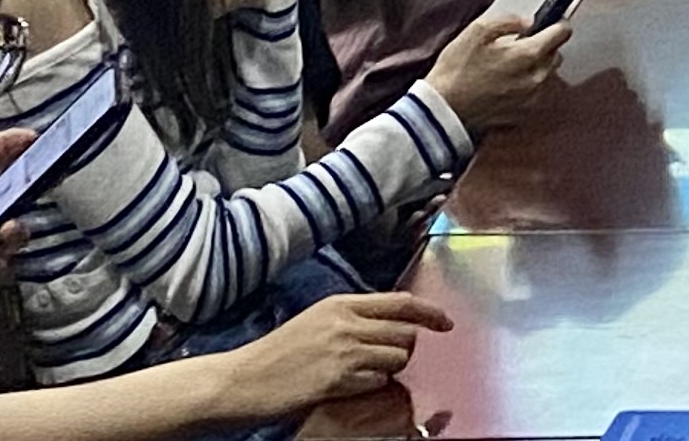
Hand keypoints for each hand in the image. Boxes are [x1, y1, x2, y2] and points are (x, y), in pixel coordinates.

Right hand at [204, 292, 457, 419]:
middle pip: (406, 331)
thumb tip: (386, 323)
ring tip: (361, 374)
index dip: (430, 313)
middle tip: (384, 360)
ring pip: (398, 357)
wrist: (243, 380)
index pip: (401, 302)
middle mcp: (346, 322)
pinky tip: (350, 387)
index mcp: (341, 303)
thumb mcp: (316, 320)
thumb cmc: (277, 353)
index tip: (446, 323)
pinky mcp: (339, 378)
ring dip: (389, 368)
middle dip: (404, 348)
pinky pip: (378, 381)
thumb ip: (350, 318)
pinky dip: (372, 386)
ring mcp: (344, 350)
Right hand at [421, 14, 571, 135]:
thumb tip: (527, 21)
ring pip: (545, 74)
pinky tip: (504, 81)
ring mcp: (529, 98)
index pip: (560, 34)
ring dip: (535, 65)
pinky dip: (525, 84)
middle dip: (545, 46)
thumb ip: (507, 21)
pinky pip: (533, 92)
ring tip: (509, 62)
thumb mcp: (476, 32)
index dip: (558, 24)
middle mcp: (535, 79)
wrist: (442, 110)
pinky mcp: (520, 112)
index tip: (551, 21)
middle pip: (555, 55)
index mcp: (528, 56)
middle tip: (522, 42)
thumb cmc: (456, 71)